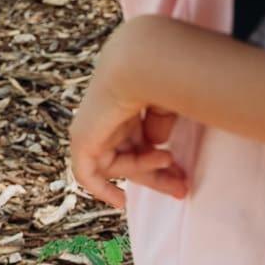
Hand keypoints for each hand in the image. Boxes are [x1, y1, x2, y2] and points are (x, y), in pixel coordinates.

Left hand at [69, 35, 188, 208]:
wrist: (141, 62)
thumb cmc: (161, 75)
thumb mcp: (167, 104)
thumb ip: (159, 125)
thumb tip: (156, 144)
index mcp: (128, 101)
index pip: (141, 139)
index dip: (160, 160)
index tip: (182, 175)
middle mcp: (110, 114)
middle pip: (132, 155)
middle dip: (158, 175)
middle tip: (182, 189)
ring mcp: (95, 126)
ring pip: (118, 163)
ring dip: (146, 171)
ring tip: (167, 159)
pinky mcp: (83, 138)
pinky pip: (86, 173)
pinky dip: (100, 189)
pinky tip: (120, 201)